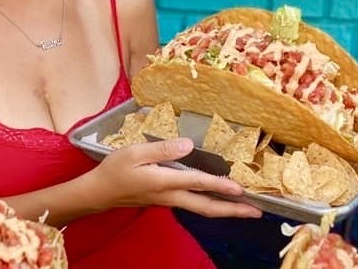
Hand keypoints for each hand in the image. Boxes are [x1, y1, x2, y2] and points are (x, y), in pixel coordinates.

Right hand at [93, 137, 261, 218]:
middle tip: (257, 212)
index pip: (198, 183)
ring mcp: (169, 201)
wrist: (100, 192)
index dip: (220, 184)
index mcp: (164, 182)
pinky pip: (194, 204)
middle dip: (233, 210)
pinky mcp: (166, 200)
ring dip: (225, 209)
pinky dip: (211, 204)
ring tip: (245, 208)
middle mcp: (171, 196)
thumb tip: (189, 145)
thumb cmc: (115, 170)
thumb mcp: (135, 153)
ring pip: (202, 208)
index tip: (240, 188)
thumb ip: (163, 150)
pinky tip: (217, 199)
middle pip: (207, 207)